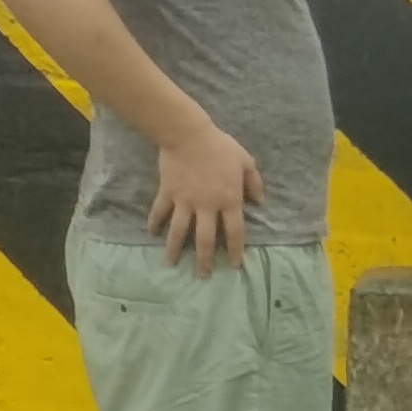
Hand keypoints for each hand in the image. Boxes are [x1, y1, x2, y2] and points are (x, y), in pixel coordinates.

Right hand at [148, 121, 262, 271]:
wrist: (188, 135)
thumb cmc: (220, 147)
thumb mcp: (246, 162)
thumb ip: (254, 183)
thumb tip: (260, 202)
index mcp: (229, 201)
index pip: (234, 232)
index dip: (234, 250)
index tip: (234, 264)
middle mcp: (206, 206)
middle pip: (204, 240)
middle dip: (204, 260)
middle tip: (203, 275)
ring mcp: (184, 201)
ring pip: (178, 232)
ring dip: (174, 249)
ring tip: (171, 263)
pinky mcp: (167, 193)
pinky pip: (159, 212)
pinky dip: (155, 223)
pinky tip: (152, 233)